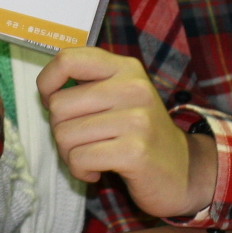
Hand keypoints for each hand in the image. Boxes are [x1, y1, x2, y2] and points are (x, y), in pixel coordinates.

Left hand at [37, 47, 217, 218]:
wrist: (186, 173)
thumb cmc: (138, 135)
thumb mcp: (118, 97)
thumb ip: (86, 85)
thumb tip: (45, 89)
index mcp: (125, 68)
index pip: (68, 59)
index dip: (48, 83)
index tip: (53, 102)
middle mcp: (133, 88)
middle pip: (58, 105)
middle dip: (60, 129)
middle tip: (82, 141)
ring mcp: (137, 119)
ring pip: (64, 134)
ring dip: (69, 154)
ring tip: (92, 156)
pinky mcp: (135, 151)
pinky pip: (79, 158)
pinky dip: (80, 170)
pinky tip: (98, 171)